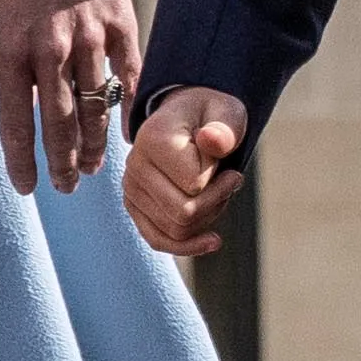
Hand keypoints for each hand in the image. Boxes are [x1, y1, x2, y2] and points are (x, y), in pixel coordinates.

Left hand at [0, 0, 137, 194]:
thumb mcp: (3, 24)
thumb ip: (18, 70)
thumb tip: (36, 119)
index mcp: (10, 49)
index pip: (15, 121)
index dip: (22, 160)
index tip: (27, 187)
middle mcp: (49, 48)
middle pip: (59, 123)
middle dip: (62, 162)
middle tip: (66, 186)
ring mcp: (87, 36)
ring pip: (94, 107)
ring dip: (94, 144)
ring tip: (92, 167)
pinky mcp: (119, 24)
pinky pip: (128, 77)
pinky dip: (128, 109)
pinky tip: (127, 134)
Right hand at [124, 89, 250, 259]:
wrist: (191, 117)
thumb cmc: (212, 116)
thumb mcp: (227, 114)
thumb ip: (225, 129)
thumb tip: (213, 141)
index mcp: (152, 138)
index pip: (195, 186)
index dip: (221, 180)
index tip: (226, 162)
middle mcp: (134, 165)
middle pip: (183, 215)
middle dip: (216, 203)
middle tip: (230, 180)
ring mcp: (131, 188)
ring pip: (176, 231)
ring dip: (208, 218)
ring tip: (218, 191)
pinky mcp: (135, 206)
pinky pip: (158, 240)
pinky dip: (187, 246)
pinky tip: (213, 241)